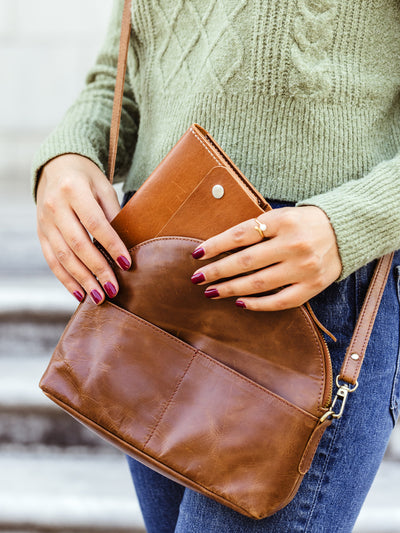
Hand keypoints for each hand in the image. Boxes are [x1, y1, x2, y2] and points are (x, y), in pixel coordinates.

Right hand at [36, 154, 130, 303]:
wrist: (57, 167)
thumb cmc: (88, 179)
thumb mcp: (104, 188)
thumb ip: (113, 214)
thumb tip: (127, 246)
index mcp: (74, 190)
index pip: (95, 223)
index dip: (112, 245)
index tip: (127, 264)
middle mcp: (55, 206)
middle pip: (78, 244)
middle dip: (97, 269)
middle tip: (113, 289)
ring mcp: (44, 222)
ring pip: (63, 257)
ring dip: (82, 280)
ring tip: (99, 297)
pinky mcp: (41, 234)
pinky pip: (52, 261)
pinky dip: (66, 279)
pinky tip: (80, 294)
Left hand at [191, 206, 341, 310]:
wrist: (345, 231)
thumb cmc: (304, 223)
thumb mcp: (281, 216)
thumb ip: (256, 229)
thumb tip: (219, 248)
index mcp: (283, 221)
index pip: (241, 235)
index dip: (216, 245)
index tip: (196, 255)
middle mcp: (294, 244)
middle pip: (246, 261)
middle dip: (217, 271)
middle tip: (197, 278)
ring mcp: (304, 267)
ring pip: (259, 283)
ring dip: (231, 289)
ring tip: (211, 292)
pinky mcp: (312, 286)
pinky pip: (280, 301)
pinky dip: (258, 304)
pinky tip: (240, 303)